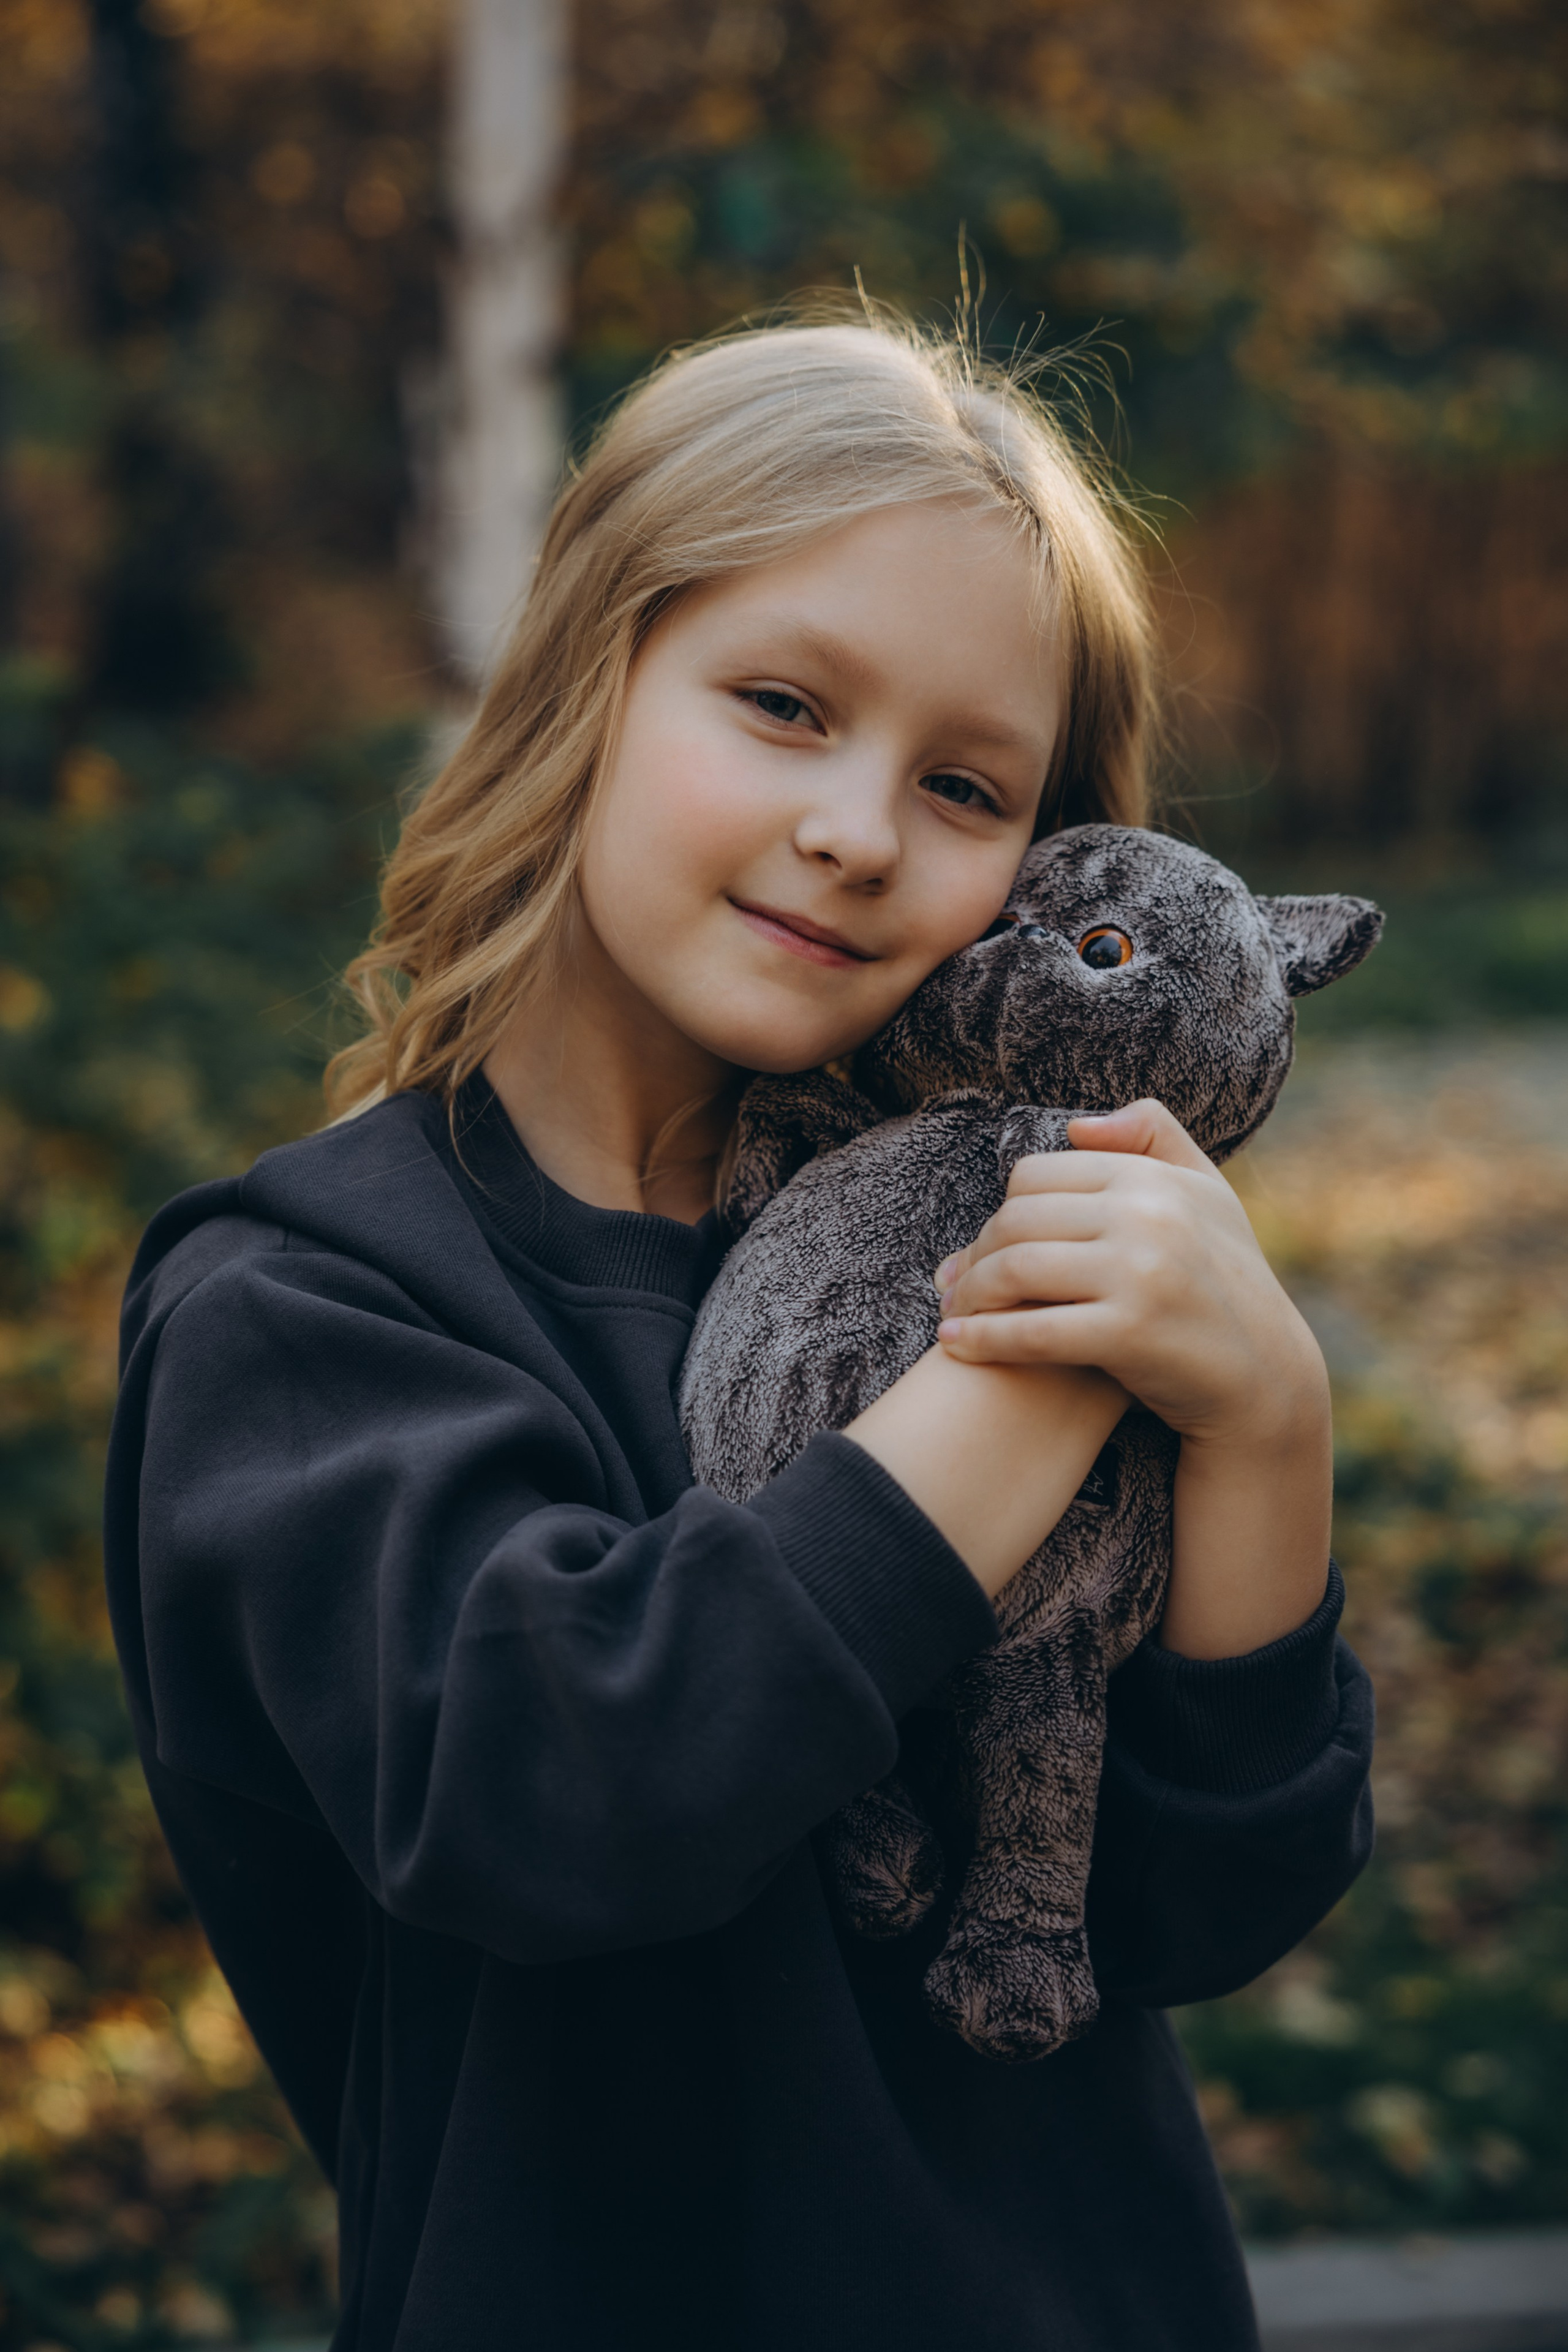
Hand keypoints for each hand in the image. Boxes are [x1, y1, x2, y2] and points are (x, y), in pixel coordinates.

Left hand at [932, 1100, 1331, 1653]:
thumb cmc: (1225, 1284)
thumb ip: (1156, 1137)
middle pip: (1016, 1221)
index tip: (982, 1248)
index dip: (998, 1212)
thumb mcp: (1209, 1195)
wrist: (1265, 1379)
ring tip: (952, 1316)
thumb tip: (1078, 1126)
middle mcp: (1148, 1216)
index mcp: (1154, 1179)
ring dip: (969, 1296)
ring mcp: (1141, 1273)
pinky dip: (983, 1339)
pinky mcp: (1129, 1333)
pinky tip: (955, 1346)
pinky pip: (1031, 1331)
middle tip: (952, 1287)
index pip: (1035, 1176)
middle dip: (974, 1256)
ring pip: (1014, 1270)